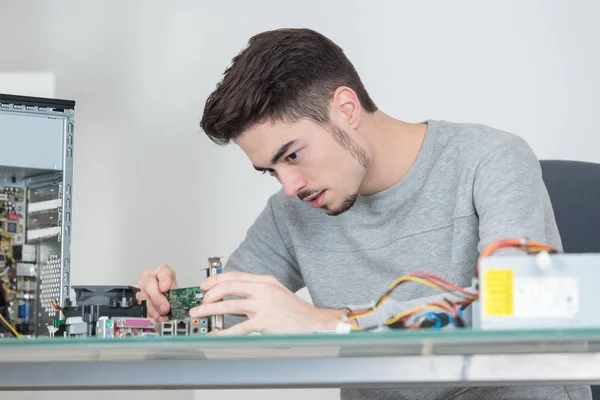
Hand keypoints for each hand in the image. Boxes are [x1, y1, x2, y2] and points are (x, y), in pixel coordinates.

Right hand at [134, 264, 178, 321]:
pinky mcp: (136, 299)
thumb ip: (178, 295)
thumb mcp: (178, 292)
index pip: (163, 271)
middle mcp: (149, 277)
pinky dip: (150, 314)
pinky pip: (140, 306)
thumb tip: (181, 303)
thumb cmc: (171, 293)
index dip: (164, 279)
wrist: (165, 300)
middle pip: (149, 283)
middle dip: (157, 297)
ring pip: (143, 296)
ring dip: (153, 308)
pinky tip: (157, 317)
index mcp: (163, 271)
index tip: (165, 288)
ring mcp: (140, 288)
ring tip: (162, 315)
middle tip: (165, 307)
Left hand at [189, 271, 347, 334]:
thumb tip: (234, 298)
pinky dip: (223, 333)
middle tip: (200, 301)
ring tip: (199, 314)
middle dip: (210, 294)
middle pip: (229, 286)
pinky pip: (238, 328)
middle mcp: (263, 289)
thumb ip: (256, 292)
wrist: (313, 322)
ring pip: (228, 304)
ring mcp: (263, 305)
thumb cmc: (295, 310)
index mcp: (265, 281)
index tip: (204, 285)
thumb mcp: (276, 292)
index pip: (235, 275)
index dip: (216, 279)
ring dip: (209, 309)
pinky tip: (215, 335)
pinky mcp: (264, 322)